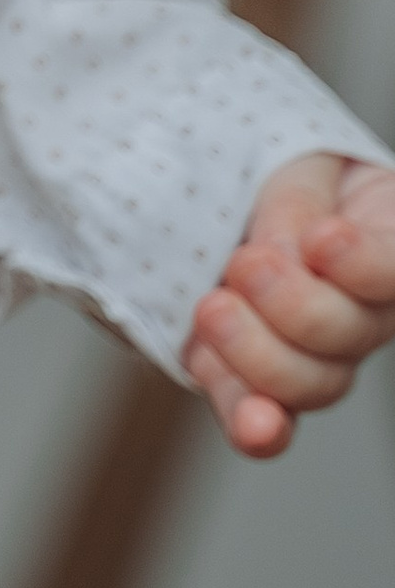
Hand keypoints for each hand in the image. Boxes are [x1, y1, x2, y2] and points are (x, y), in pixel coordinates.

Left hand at [187, 152, 394, 458]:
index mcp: (383, 244)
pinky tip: (253, 425)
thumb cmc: (266, 170)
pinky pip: (264, 418)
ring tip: (214, 308)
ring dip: (259, 354)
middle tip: (246, 263)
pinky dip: (253, 421)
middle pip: (353, 334)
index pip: (394, 267)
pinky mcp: (253, 380)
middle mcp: (361, 310)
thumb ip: (296, 203)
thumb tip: (292, 256)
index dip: (367, 264)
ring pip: (313, 383)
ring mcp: (311, 354)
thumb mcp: (288, 162)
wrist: (211, 199)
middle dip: (296, 305)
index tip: (323, 240)